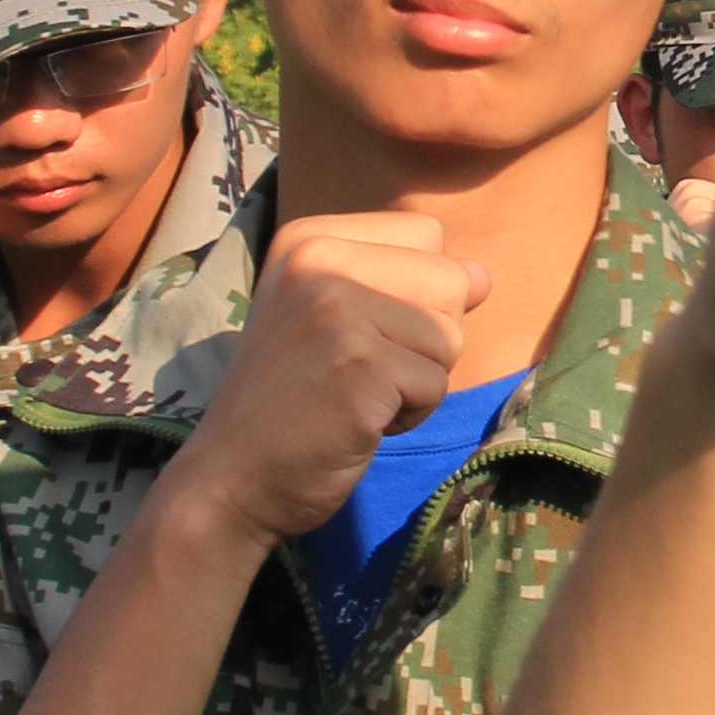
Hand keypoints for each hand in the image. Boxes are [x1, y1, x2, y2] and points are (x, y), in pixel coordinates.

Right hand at [174, 212, 481, 547]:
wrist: (230, 478)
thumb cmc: (291, 401)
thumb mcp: (337, 319)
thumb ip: (406, 286)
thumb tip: (483, 275)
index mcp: (311, 239)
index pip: (428, 235)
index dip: (414, 295)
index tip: (353, 334)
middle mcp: (322, 260)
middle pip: (450, 282)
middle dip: (425, 340)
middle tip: (357, 373)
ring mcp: (339, 310)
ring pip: (450, 337)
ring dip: (418, 382)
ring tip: (355, 397)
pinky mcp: (361, 364)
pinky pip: (436, 384)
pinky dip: (409, 416)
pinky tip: (356, 422)